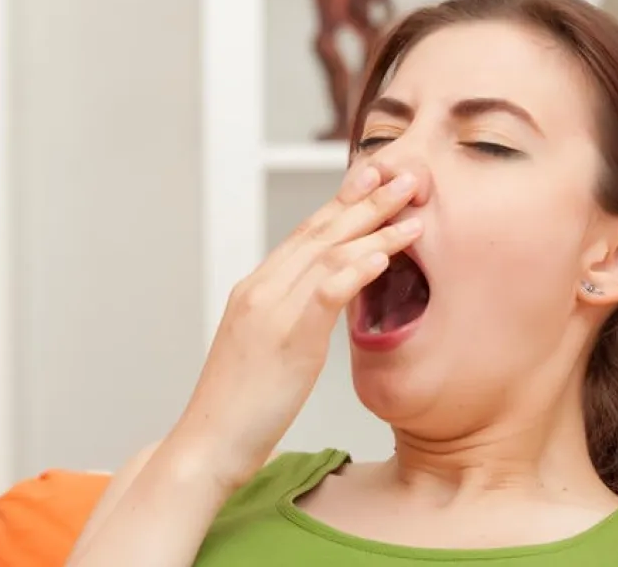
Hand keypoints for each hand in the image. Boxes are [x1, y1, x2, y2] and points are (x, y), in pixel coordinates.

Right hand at [170, 165, 423, 488]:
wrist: (207, 443)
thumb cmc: (239, 406)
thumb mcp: (264, 348)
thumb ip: (290, 317)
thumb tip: (322, 303)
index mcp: (256, 289)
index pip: (305, 235)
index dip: (342, 203)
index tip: (372, 178)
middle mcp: (260, 289)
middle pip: (319, 233)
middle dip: (364, 201)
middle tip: (403, 174)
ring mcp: (270, 311)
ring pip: (327, 256)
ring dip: (373, 228)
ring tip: (410, 208)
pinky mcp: (285, 340)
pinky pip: (323, 296)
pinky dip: (354, 272)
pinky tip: (381, 256)